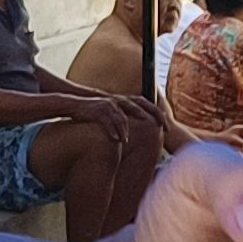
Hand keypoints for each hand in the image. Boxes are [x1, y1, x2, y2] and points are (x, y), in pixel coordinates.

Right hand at [39, 87, 158, 143]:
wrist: (74, 104)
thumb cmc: (96, 111)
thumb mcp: (112, 113)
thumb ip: (124, 118)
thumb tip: (134, 132)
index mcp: (124, 101)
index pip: (146, 104)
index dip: (158, 114)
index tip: (168, 126)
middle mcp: (119, 100)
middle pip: (140, 107)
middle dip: (152, 118)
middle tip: (162, 130)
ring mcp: (109, 104)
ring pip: (122, 116)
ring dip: (126, 129)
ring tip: (129, 141)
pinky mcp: (97, 110)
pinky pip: (106, 120)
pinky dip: (112, 130)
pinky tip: (116, 140)